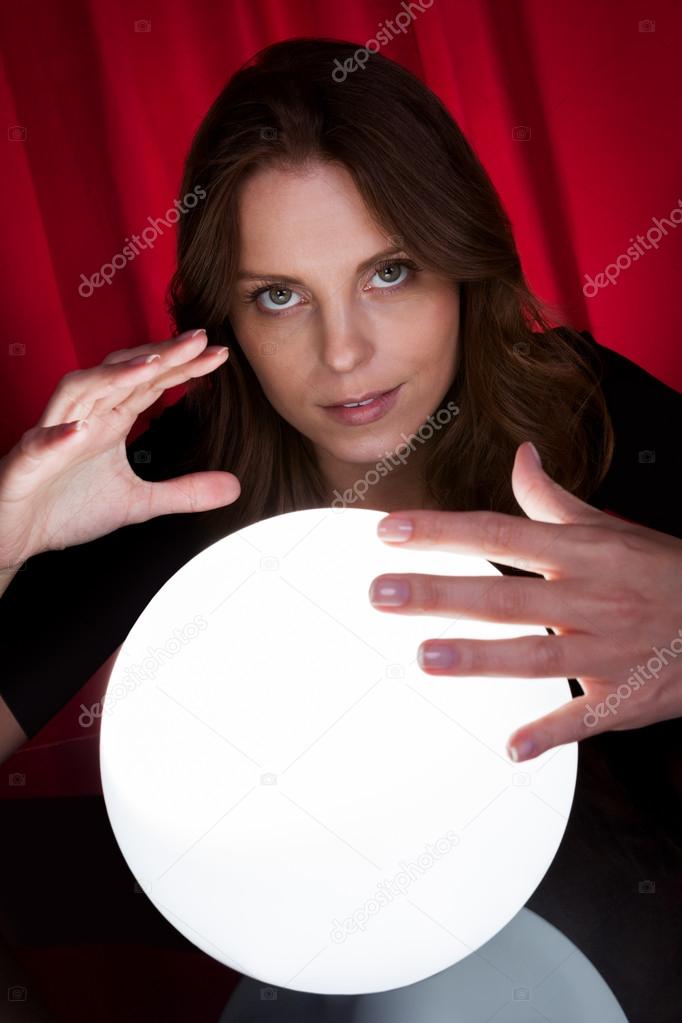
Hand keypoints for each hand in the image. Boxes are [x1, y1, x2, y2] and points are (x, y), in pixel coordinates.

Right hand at [0, 329, 239, 571]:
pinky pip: (41, 443)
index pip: (151, 384)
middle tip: (197, 339)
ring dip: (112, 377)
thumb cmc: (70, 507)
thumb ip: (185, 492)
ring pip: (79, 391)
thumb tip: (234, 486)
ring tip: (148, 367)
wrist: (19, 533)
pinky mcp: (27, 462)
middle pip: (121, 374)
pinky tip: (78, 432)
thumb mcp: (140, 503)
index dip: (183, 367)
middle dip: (157, 355)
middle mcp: (83, 417)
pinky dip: (58, 435)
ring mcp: (53, 435)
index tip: (219, 355)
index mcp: (109, 421)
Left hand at [368, 441, 681, 761]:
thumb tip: (521, 459)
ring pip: (536, 655)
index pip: (499, 532)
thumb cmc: (665, 573)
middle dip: (440, 593)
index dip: (442, 532)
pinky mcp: (625, 696)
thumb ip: (555, 500)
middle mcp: (590, 597)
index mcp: (581, 553)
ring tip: (424, 657)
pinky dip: (550, 734)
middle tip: (383, 592)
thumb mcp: (612, 528)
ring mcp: (607, 650)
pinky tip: (511, 747)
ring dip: (479, 658)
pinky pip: (584, 718)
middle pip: (505, 595)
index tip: (390, 530)